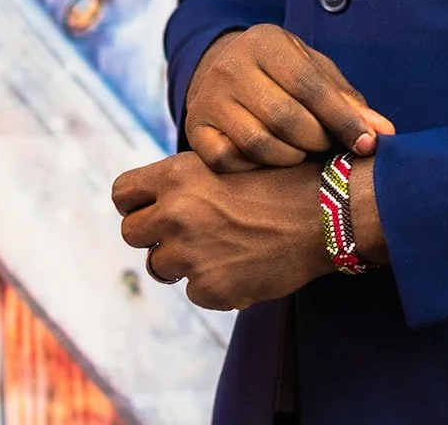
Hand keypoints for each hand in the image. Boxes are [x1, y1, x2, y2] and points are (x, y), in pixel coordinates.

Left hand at [112, 150, 328, 309]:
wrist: (324, 213)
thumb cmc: (284, 178)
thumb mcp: (231, 158)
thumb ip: (190, 180)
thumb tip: (160, 198)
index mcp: (178, 175)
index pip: (123, 192)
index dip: (135, 201)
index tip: (149, 206)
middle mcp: (175, 215)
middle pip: (131, 232)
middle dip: (154, 233)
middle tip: (188, 229)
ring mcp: (189, 256)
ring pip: (159, 266)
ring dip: (182, 260)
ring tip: (223, 244)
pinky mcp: (208, 290)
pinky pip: (194, 290)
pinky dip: (213, 281)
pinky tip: (244, 263)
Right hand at [185, 24, 394, 173]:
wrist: (224, 71)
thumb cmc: (283, 74)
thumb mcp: (315, 72)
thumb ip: (347, 100)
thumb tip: (384, 134)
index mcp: (265, 41)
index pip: (310, 85)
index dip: (343, 119)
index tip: (369, 145)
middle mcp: (231, 65)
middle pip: (285, 117)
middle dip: (317, 140)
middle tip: (328, 146)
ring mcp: (208, 98)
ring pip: (258, 143)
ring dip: (291, 157)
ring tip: (303, 152)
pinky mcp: (194, 129)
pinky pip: (229, 161)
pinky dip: (257, 168)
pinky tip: (270, 161)